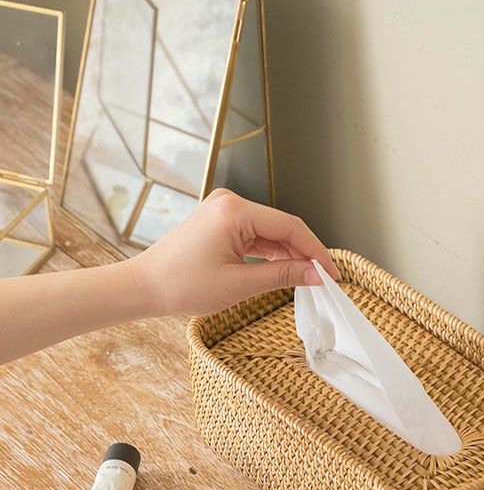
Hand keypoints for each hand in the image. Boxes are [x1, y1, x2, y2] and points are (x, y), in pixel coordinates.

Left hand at [129, 189, 340, 315]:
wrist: (143, 287)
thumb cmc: (182, 285)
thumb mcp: (240, 285)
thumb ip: (283, 276)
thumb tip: (316, 275)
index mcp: (234, 211)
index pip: (290, 226)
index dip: (316, 251)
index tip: (333, 273)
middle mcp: (230, 202)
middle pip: (282, 226)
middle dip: (305, 253)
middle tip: (325, 279)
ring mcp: (224, 210)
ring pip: (270, 232)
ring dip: (289, 254)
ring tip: (308, 278)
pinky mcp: (220, 221)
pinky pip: (256, 235)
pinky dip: (271, 253)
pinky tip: (286, 270)